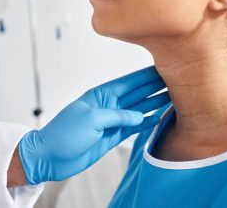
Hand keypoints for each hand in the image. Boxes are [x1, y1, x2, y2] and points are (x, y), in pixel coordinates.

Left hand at [18, 66, 169, 183]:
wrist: (51, 157)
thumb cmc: (63, 133)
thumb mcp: (91, 119)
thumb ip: (118, 116)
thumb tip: (140, 116)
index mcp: (101, 95)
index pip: (129, 82)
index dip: (146, 76)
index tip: (164, 69)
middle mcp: (108, 105)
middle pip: (137, 94)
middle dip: (155, 88)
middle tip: (176, 82)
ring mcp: (111, 121)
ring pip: (138, 110)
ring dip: (154, 104)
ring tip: (172, 98)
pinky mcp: (112, 135)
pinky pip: (133, 127)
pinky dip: (146, 122)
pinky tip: (158, 117)